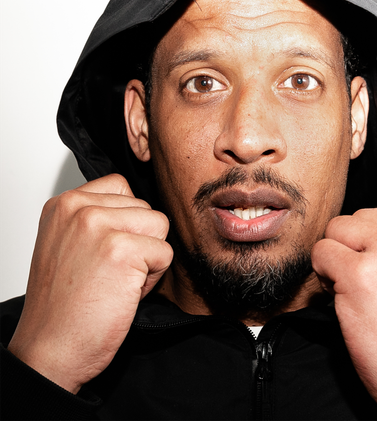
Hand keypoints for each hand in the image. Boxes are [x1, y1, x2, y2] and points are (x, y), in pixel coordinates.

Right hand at [8, 174, 172, 393]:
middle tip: (110, 271)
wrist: (50, 351)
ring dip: (149, 257)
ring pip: (159, 226)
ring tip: (118, 279)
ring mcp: (99, 226)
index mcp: (64, 204)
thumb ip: (98, 217)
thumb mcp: (68, 244)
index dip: (127, 222)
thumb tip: (138, 208)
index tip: (107, 250)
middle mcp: (78, 208)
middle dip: (139, 241)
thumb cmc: (64, 305)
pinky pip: (165, 253)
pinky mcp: (122, 249)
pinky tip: (124, 292)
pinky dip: (153, 278)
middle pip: (145, 208)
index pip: (122, 187)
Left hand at [312, 203, 376, 419]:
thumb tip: (370, 222)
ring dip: (339, 261)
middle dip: (356, 250)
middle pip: (356, 219)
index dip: (375, 244)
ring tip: (365, 291)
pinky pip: (320, 253)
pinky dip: (325, 277)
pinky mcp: (360, 272)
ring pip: (335, 231)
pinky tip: (350, 299)